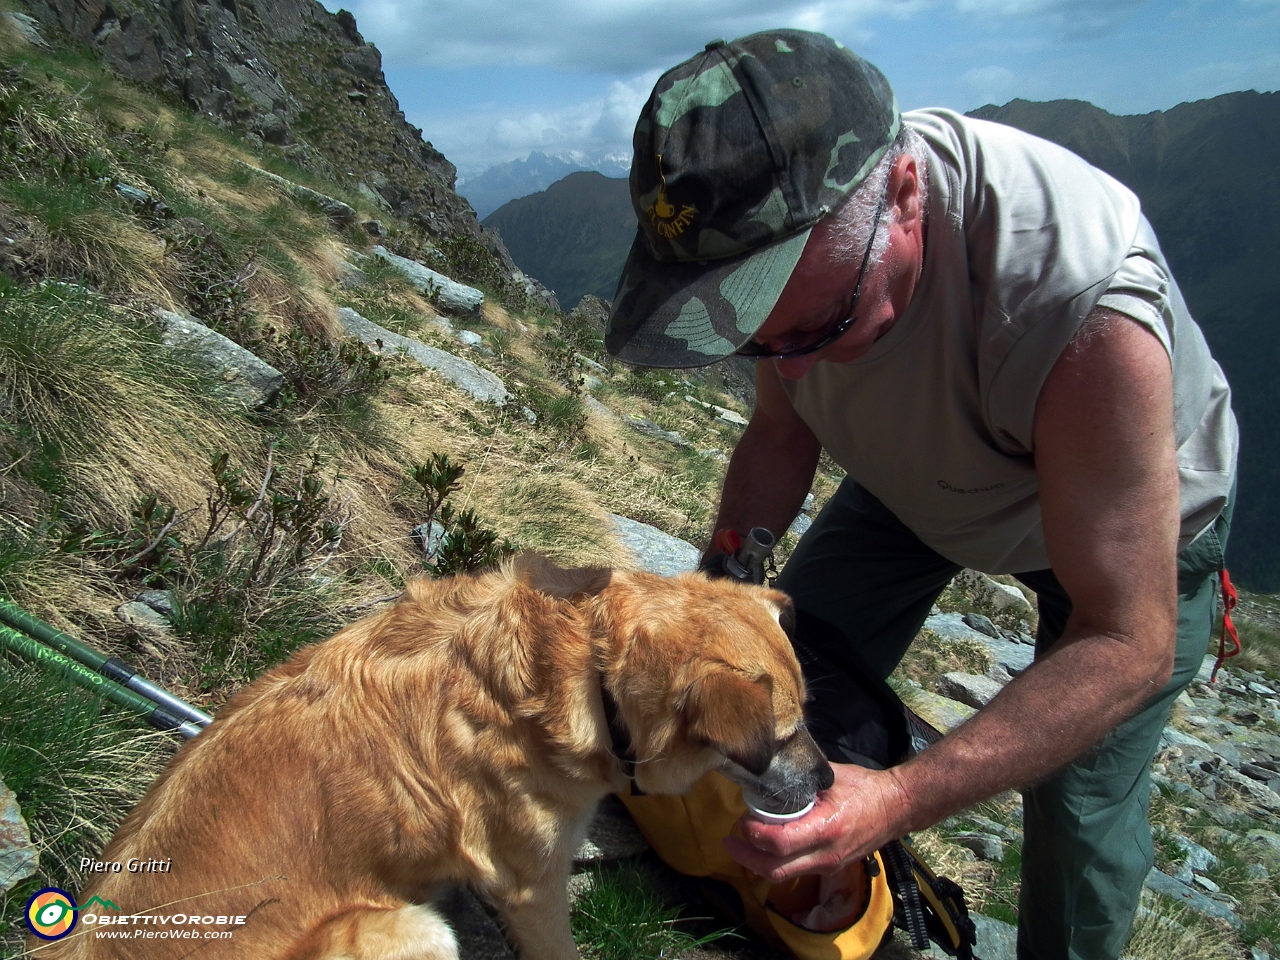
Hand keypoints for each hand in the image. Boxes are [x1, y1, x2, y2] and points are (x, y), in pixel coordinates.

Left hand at [723, 762, 910, 882]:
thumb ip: (800, 778)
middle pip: (775, 870)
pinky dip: (775, 862)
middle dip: (746, 858)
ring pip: (783, 875)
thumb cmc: (865, 788)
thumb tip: (769, 769)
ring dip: (758, 862)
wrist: (897, 807)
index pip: (780, 843)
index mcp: (826, 828)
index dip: (754, 835)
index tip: (742, 820)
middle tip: (729, 840)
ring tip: (742, 843)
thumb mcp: (830, 777)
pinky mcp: (830, 868)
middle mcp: (826, 854)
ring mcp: (829, 865)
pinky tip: (765, 847)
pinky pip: (795, 871)